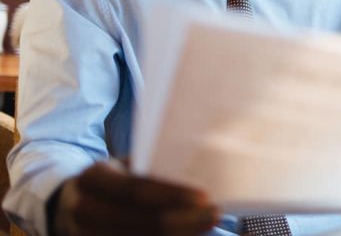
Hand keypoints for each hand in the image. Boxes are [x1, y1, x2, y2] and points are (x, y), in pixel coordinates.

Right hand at [52, 161, 219, 235]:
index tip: (204, 197)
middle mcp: (85, 210)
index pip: (137, 189)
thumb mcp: (122, 167)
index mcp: (93, 178)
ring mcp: (86, 235)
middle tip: (215, 214)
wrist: (70, 204)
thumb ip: (150, 169)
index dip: (172, 195)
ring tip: (207, 225)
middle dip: (184, 221)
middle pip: (142, 222)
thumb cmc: (112, 181)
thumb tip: (200, 171)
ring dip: (180, 235)